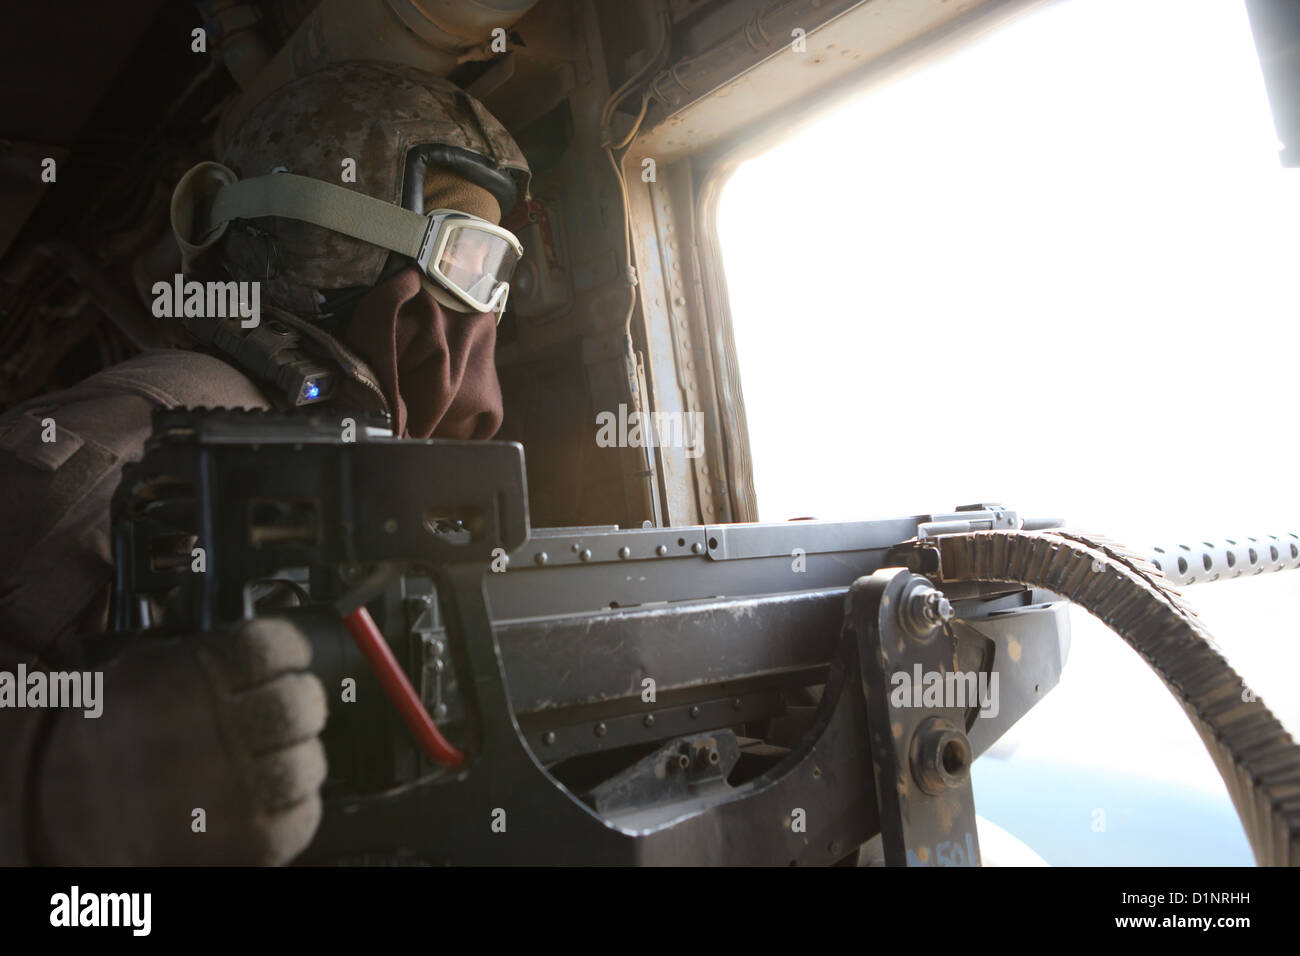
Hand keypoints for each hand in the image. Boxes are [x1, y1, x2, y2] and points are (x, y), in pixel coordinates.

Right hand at [35, 618, 327, 864]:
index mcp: (193, 680)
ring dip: (296, 758)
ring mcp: (234, 789)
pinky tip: (262, 797)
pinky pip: (303, 814)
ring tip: (265, 760)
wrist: (65, 813)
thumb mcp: (147, 668)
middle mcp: (216, 731)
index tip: (286, 661)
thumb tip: (272, 649)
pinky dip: (292, 806)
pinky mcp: (247, 840)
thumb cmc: (112, 736)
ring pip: (309, 762)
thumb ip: (209, 653)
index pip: (276, 647)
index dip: (288, 652)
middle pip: (300, 704)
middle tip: (284, 712)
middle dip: (300, 704)